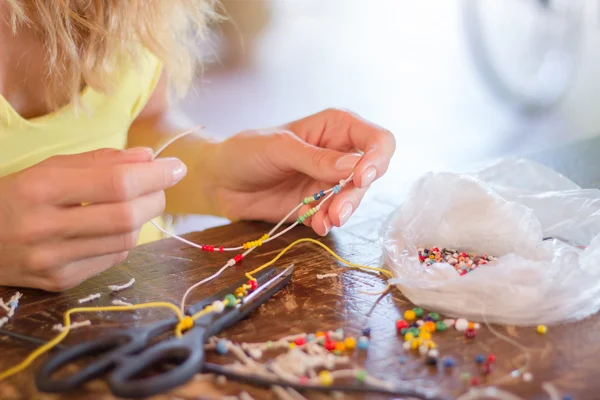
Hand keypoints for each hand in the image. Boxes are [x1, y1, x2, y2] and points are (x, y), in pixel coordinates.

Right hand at [0, 148, 186, 290]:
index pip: (116, 183)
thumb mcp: (49, 168)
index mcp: (40, 189)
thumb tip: (149, 159)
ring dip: (143, 218)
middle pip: (127, 216)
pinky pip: (112, 259)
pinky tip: (113, 227)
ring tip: (137, 203)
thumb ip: (101, 162)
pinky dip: (124, 240)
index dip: (154, 175)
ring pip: (125, 241)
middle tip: (160, 185)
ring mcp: (52, 261)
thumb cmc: (16, 196)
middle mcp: (45, 228)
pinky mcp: (59, 281)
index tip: (176, 167)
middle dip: (156, 197)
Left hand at [204, 108, 394, 234]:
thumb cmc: (246, 152)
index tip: (360, 176)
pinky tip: (319, 226)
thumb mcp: (278, 148)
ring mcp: (329, 181)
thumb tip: (353, 167)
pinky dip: (329, 222)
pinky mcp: (317, 205)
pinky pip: (334, 215)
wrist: (219, 181)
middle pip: (370, 172)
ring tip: (328, 220)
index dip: (377, 157)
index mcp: (335, 128)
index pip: (376, 139)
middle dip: (357, 192)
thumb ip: (315, 158)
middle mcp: (338, 154)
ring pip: (355, 197)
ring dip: (345, 210)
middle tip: (339, 210)